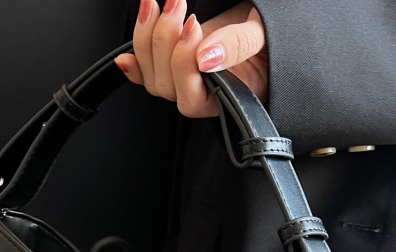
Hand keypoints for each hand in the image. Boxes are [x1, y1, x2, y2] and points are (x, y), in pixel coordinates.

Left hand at [115, 0, 266, 116]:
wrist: (264, 28)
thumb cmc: (271, 39)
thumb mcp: (263, 35)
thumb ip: (239, 46)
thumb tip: (206, 57)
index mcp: (225, 97)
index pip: (191, 97)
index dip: (184, 65)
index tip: (194, 27)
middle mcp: (199, 94)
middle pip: (165, 85)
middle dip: (164, 42)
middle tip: (177, 5)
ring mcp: (183, 82)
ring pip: (152, 77)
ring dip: (146, 39)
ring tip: (156, 4)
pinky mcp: (171, 67)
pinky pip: (146, 73)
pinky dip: (134, 63)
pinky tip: (124, 56)